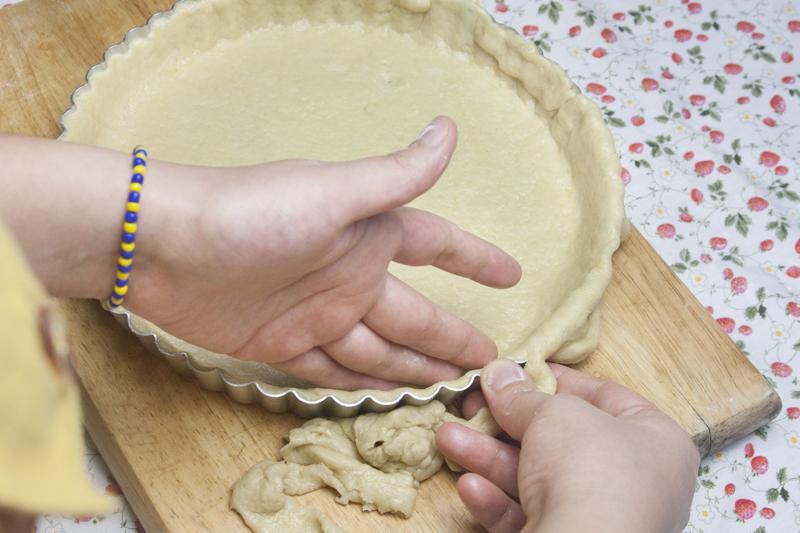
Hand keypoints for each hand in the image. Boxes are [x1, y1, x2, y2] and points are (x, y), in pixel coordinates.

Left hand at [126, 117, 521, 388]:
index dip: (474, 260)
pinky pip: (334, 370)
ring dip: (414, 368)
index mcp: (368, 235)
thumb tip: (450, 131)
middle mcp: (349, 275)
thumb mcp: (333, 194)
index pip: (436, 246)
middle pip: (414, 315)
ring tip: (450, 388)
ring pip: (379, 349)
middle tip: (488, 362)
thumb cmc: (253, 213)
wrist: (163, 247)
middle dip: (451, 337)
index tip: (511, 277)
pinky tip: (387, 396)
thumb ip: (395, 176)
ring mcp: (317, 314)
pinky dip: (362, 385)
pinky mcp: (282, 345)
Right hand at [436, 360, 699, 532]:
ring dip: (488, 457)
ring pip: (536, 479)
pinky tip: (469, 486)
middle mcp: (633, 482)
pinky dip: (498, 500)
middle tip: (470, 403)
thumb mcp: (554, 414)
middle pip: (559, 440)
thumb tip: (499, 372)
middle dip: (506, 422)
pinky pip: (529, 515)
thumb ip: (523, 395)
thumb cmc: (589, 469)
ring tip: (448, 437)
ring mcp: (601, 519)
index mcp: (653, 441)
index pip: (605, 398)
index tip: (516, 370)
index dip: (557, 380)